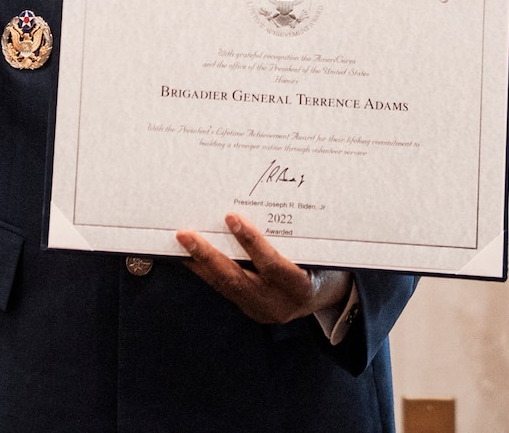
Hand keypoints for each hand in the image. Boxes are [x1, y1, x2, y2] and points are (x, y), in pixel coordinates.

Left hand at [176, 215, 345, 324]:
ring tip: (180, 242)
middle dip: (208, 256)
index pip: (272, 265)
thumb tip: (265, 199)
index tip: (232, 217)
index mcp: (299, 287)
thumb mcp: (319, 252)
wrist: (329, 297)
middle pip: (237, 280)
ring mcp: (261, 309)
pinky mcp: (249, 309)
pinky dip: (205, 271)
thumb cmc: (326, 264)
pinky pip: (223, 289)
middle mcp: (277, 303)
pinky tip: (189, 256)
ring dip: (199, 263)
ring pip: (224, 286)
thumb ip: (296, 235)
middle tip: (185, 234)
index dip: (252, 242)